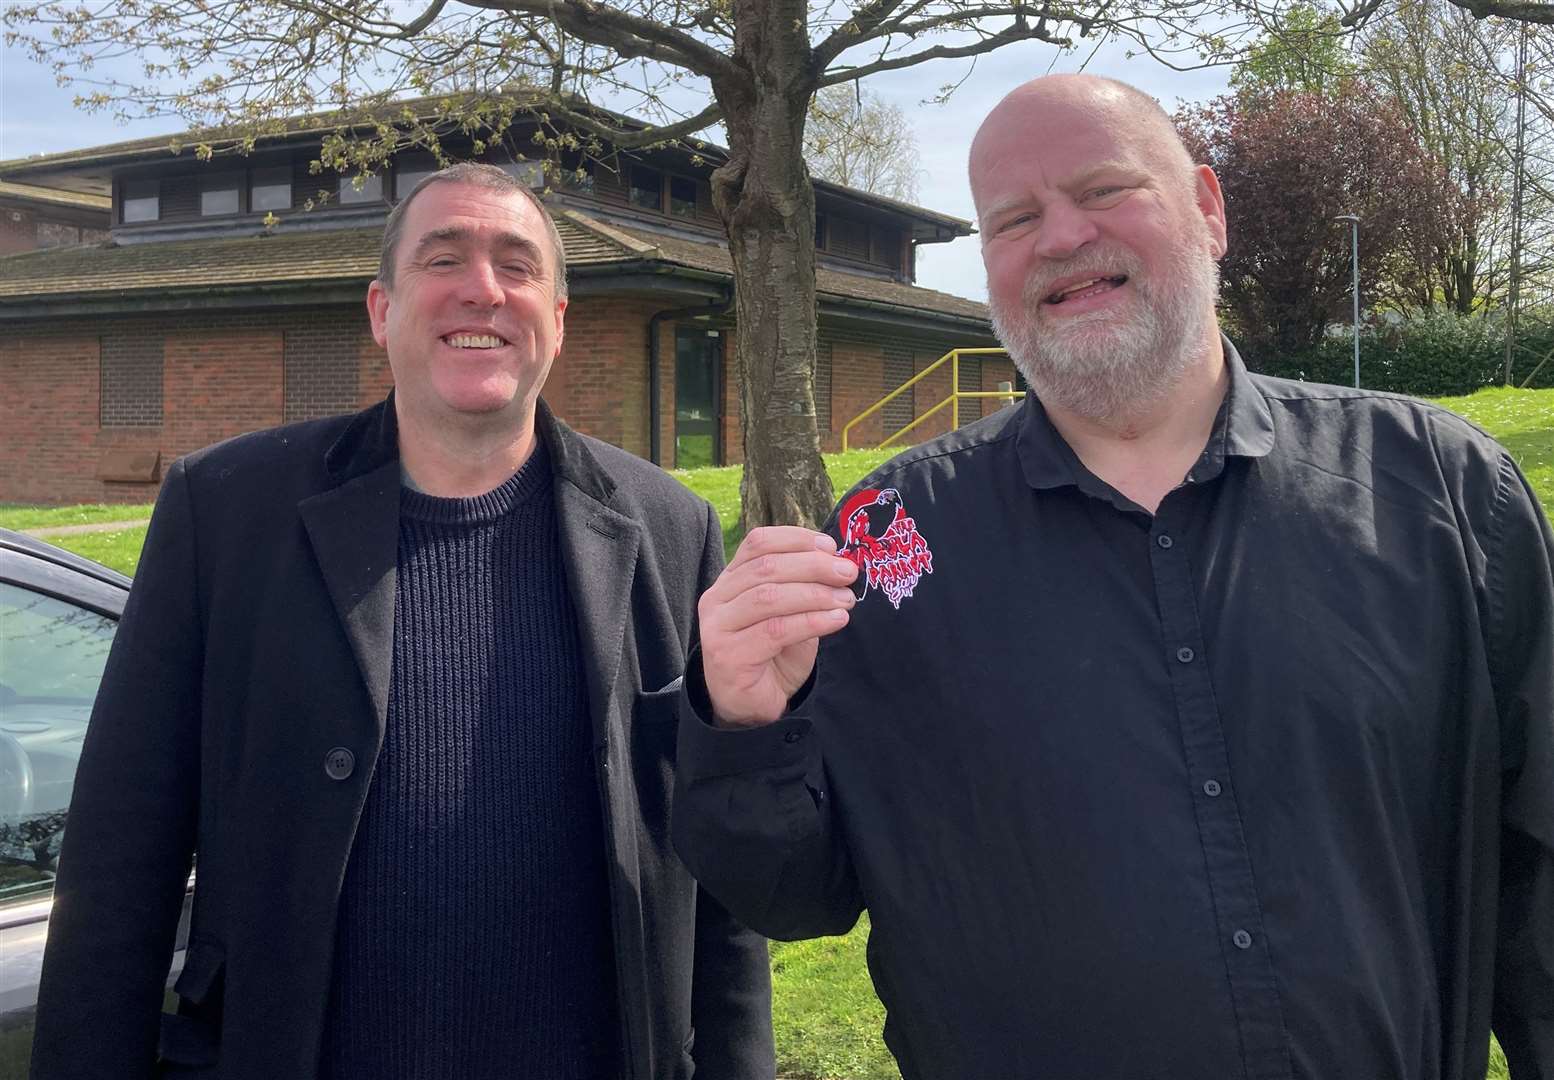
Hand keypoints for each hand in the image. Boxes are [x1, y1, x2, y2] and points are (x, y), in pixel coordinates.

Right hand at [698, 526, 859, 727]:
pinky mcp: (728, 656)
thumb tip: (840, 562)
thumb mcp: (791, 613)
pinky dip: (811, 621)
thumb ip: (804, 587)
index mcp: (730, 580)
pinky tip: (836, 620)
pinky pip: (775, 631)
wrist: (752, 707)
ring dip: (815, 594)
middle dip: (814, 566)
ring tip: (846, 600)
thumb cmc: (773, 656)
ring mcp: (718, 628)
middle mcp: (717, 599)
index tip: (832, 547)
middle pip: (766, 567)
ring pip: (769, 597)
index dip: (797, 540)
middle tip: (848, 573)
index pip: (758, 543)